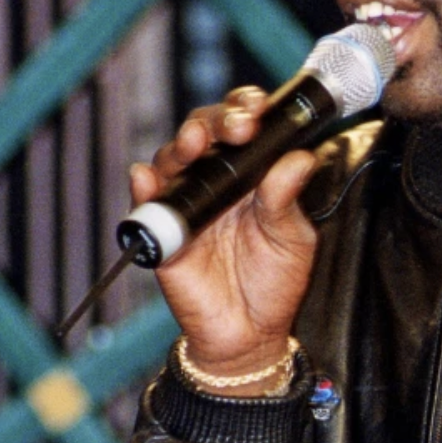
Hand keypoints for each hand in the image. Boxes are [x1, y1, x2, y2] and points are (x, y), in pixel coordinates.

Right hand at [129, 87, 318, 393]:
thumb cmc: (275, 281)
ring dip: (182, 144)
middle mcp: (217, 181)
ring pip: (174, 159)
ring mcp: (187, 204)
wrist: (251, 333)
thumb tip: (299, 158)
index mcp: (252, 173)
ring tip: (196, 143)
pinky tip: (147, 177)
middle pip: (205, 131)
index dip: (247, 109)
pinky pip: (145, 204)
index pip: (244, 126)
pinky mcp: (162, 233)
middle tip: (237, 127)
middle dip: (218, 119)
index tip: (258, 111)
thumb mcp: (293, 237)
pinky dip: (142, 187)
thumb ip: (288, 198)